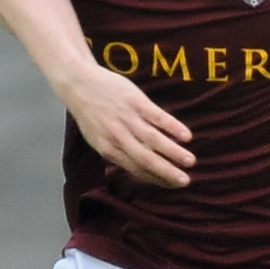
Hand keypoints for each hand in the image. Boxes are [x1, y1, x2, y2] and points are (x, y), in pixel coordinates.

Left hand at [63, 66, 193, 187]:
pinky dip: (172, 127)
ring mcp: (127, 118)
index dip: (156, 179)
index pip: (136, 169)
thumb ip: (117, 153)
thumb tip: (138, 170)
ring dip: (173, 152)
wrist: (79, 83)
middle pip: (146, 159)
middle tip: (185, 181)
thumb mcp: (97, 139)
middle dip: (167, 172)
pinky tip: (186, 136)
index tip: (173, 185)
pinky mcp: (135, 101)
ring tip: (190, 161)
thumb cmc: (91, 114)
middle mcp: (118, 136)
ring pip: (153, 140)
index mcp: (108, 149)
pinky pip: (156, 117)